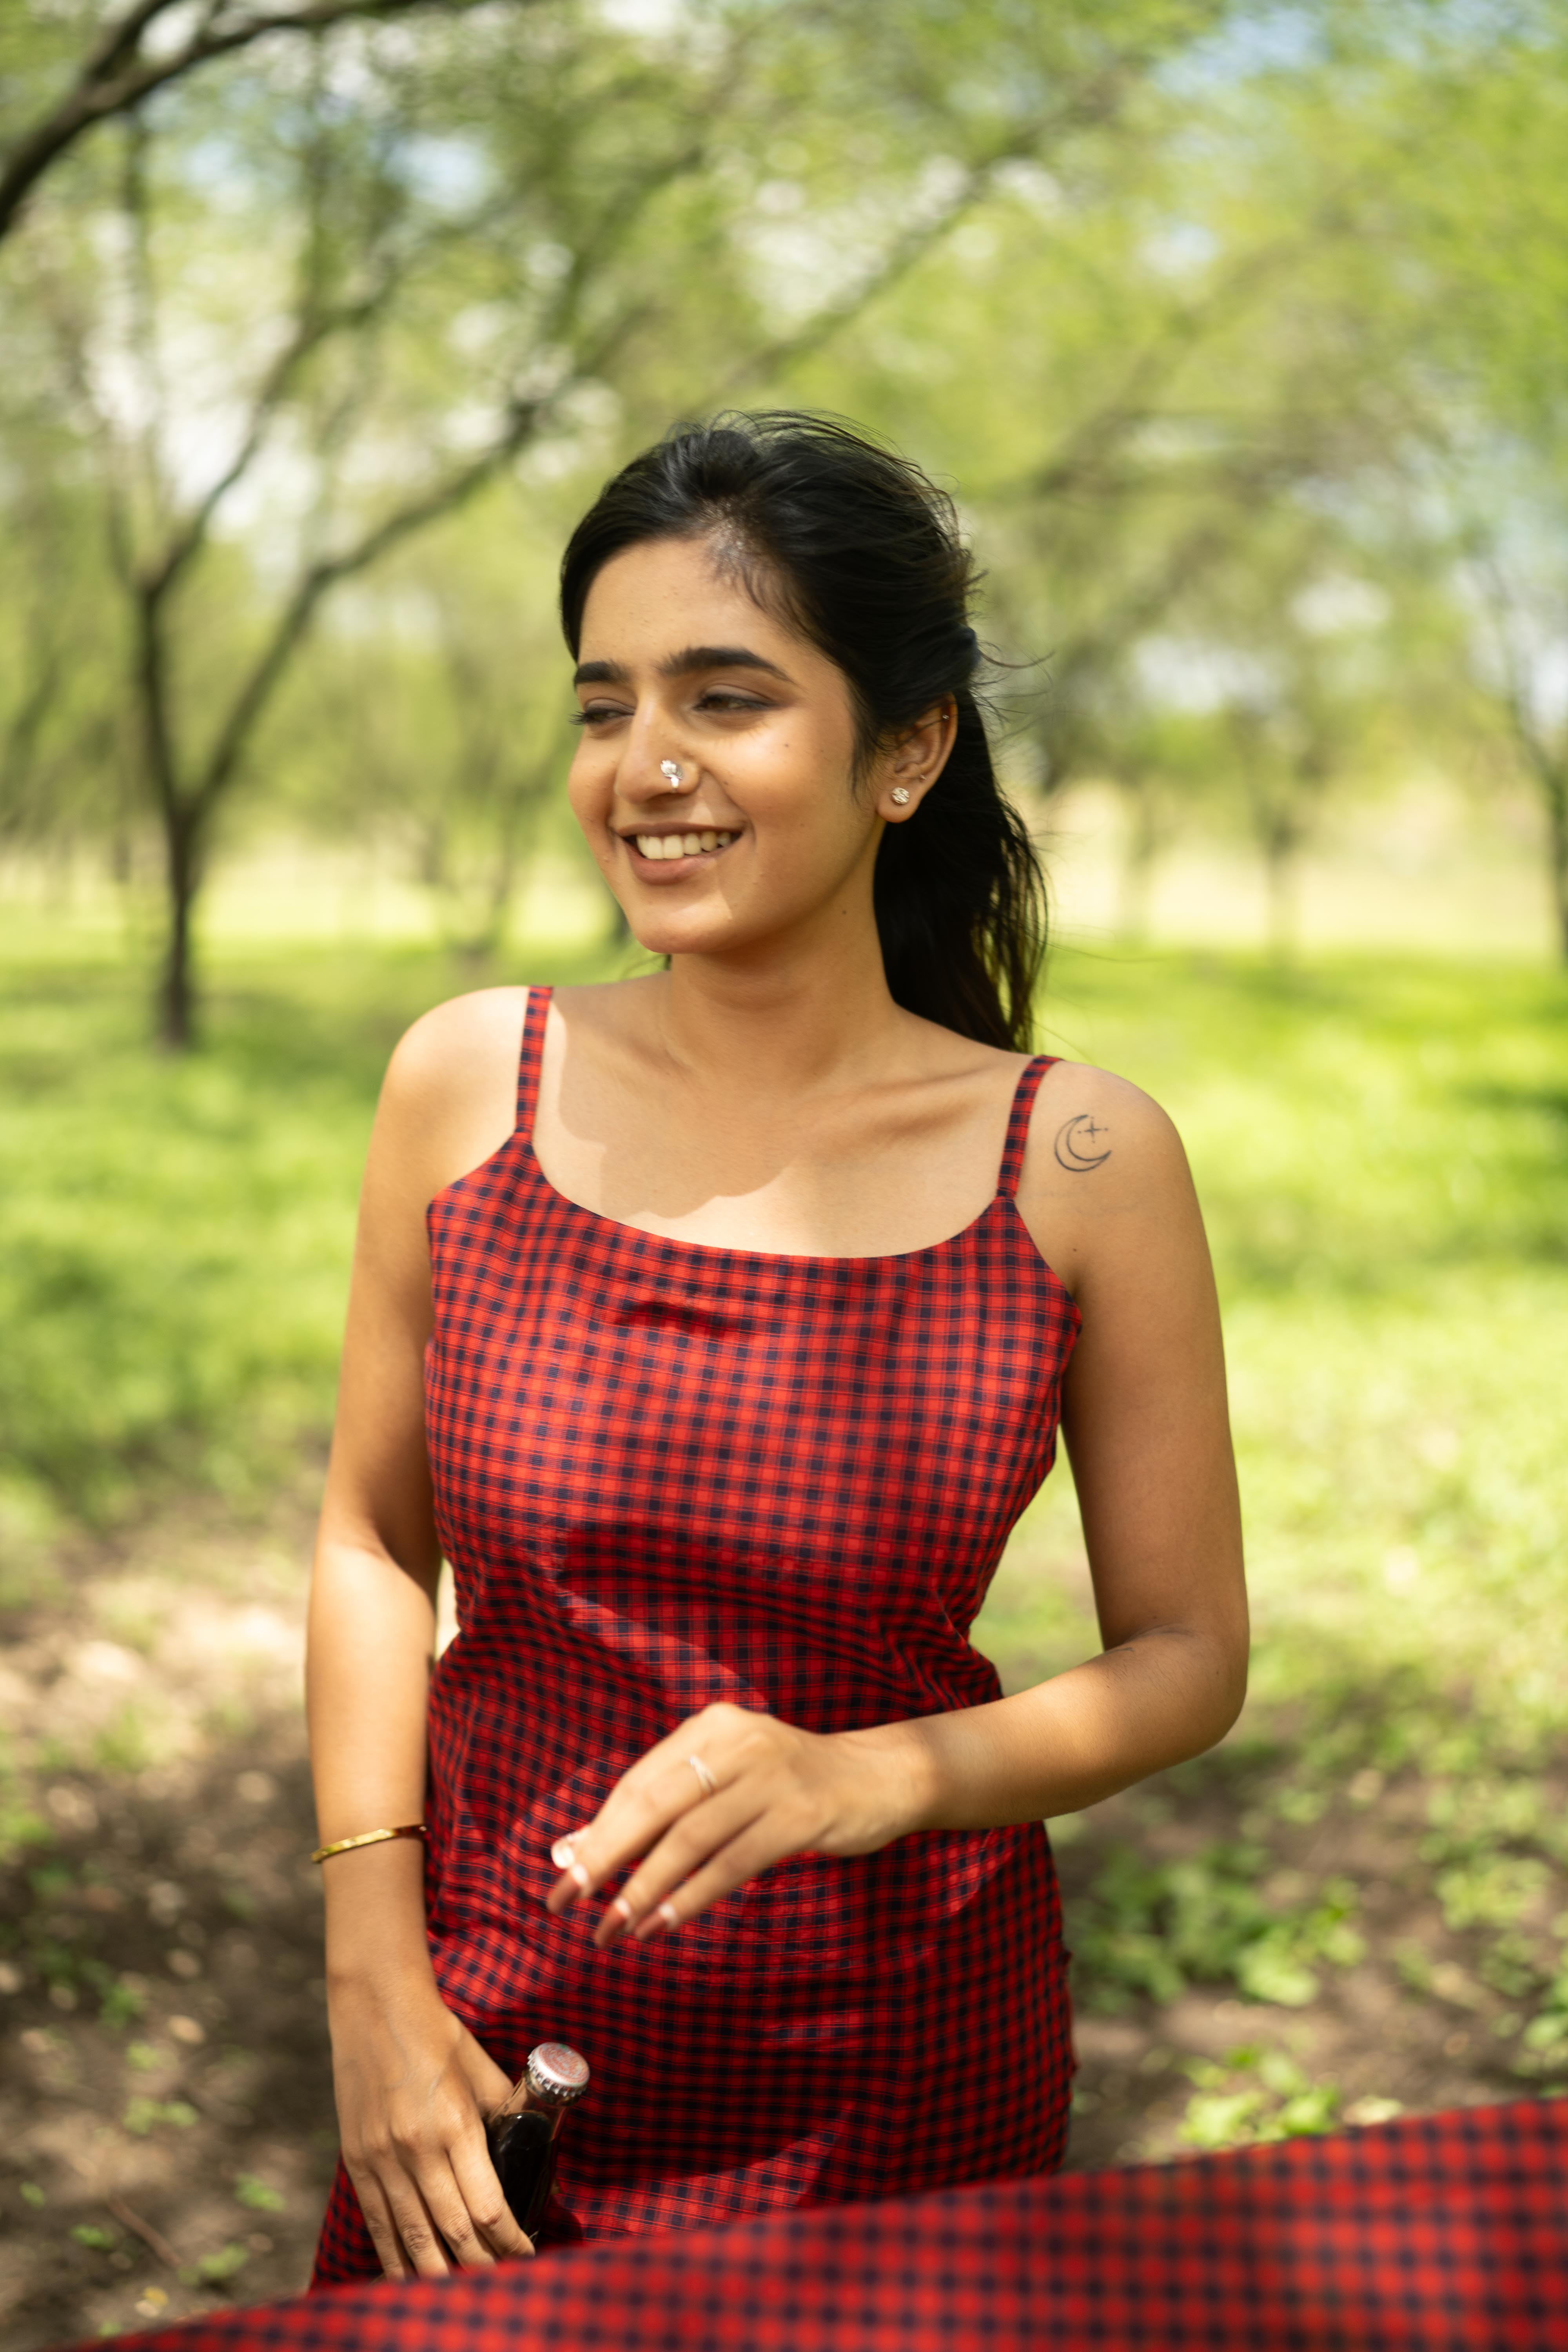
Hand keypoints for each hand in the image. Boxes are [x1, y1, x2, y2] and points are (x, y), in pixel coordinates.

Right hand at [328, 1972, 534, 2279]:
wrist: (375, 2006)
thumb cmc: (438, 2035)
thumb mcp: (483, 2070)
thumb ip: (509, 2112)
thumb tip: (537, 2150)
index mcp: (455, 2125)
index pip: (487, 2206)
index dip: (510, 2242)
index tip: (528, 2256)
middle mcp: (416, 2149)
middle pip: (453, 2232)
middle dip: (482, 2267)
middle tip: (504, 2286)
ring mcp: (382, 2159)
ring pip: (413, 2239)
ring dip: (439, 2275)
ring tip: (462, 2298)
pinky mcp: (357, 2161)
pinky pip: (378, 2225)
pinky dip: (395, 2259)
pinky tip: (410, 2280)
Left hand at [545, 1701, 925, 1949]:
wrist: (881, 1774)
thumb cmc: (788, 1784)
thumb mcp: (725, 1782)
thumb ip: (657, 1811)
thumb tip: (571, 1850)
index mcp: (711, 1727)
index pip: (639, 1782)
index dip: (597, 1830)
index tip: (562, 1873)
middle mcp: (738, 1740)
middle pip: (655, 1804)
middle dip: (605, 1857)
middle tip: (566, 1901)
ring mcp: (772, 1775)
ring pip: (691, 1837)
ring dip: (644, 1888)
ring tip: (611, 1928)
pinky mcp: (802, 1814)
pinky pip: (733, 1861)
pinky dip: (692, 1896)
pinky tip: (663, 1924)